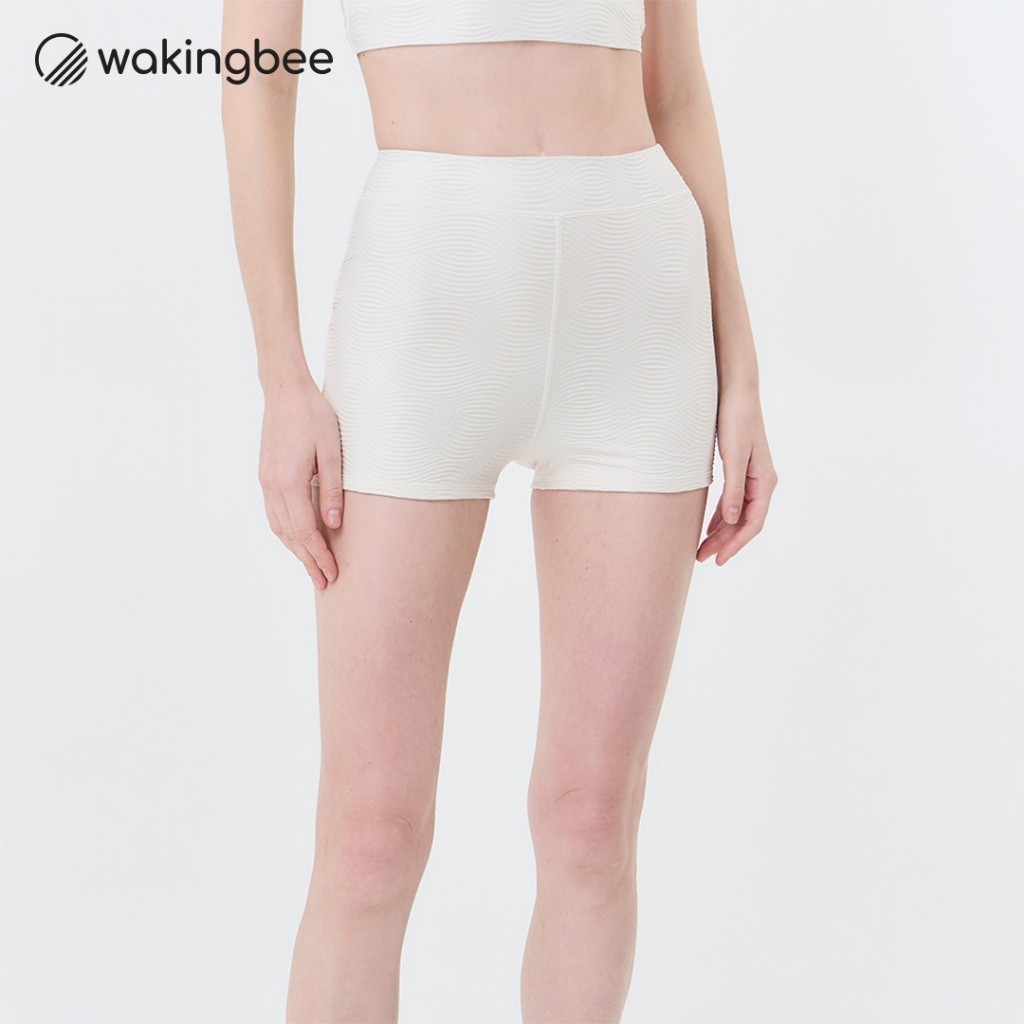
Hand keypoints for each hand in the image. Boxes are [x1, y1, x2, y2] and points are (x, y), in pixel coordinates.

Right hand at [258, 376, 344, 588]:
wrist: (285, 391)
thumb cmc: (313, 416)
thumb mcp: (332, 451)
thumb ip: (331, 489)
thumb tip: (333, 525)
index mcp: (288, 482)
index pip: (304, 532)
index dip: (319, 556)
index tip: (332, 573)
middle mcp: (272, 486)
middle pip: (289, 536)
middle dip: (307, 560)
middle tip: (325, 581)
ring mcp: (265, 481)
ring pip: (278, 527)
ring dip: (295, 549)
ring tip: (313, 565)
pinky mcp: (265, 476)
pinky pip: (274, 514)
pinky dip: (287, 532)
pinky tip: (298, 538)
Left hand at [697, 381, 777, 565]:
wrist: (736, 391)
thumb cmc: (736, 419)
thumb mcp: (734, 456)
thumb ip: (733, 489)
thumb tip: (730, 521)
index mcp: (765, 481)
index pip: (753, 522)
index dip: (736, 544)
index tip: (719, 559)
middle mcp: (761, 482)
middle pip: (744, 522)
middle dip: (725, 543)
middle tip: (702, 558)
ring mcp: (751, 477)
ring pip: (736, 514)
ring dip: (721, 533)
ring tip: (702, 549)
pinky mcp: (739, 470)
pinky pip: (732, 502)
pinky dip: (720, 517)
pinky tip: (708, 528)